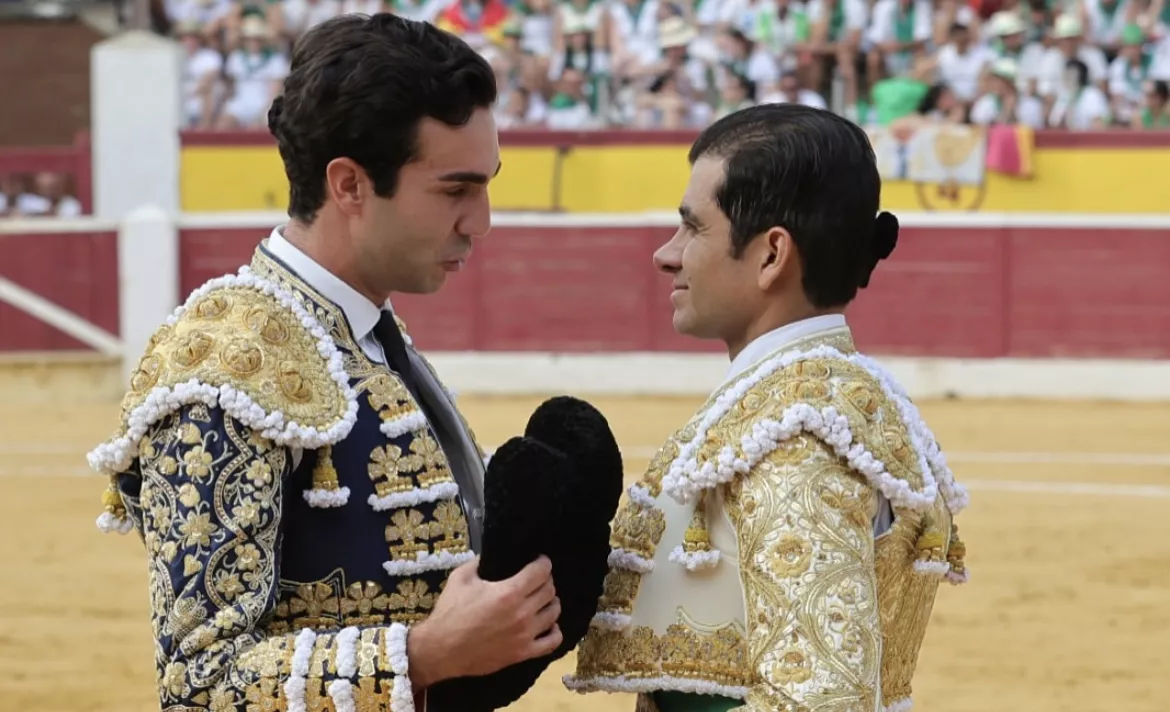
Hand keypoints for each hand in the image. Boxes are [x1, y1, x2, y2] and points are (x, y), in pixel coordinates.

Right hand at [407, 555, 562, 687]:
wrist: (440, 650)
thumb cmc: (449, 612)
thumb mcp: (460, 578)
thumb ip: (479, 562)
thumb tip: (491, 554)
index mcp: (508, 592)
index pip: (541, 572)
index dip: (543, 562)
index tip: (540, 560)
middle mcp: (521, 613)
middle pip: (549, 591)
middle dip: (546, 580)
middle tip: (537, 579)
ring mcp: (524, 635)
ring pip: (553, 613)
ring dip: (550, 603)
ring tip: (541, 600)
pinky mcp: (522, 653)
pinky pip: (552, 643)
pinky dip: (554, 631)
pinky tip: (548, 625)